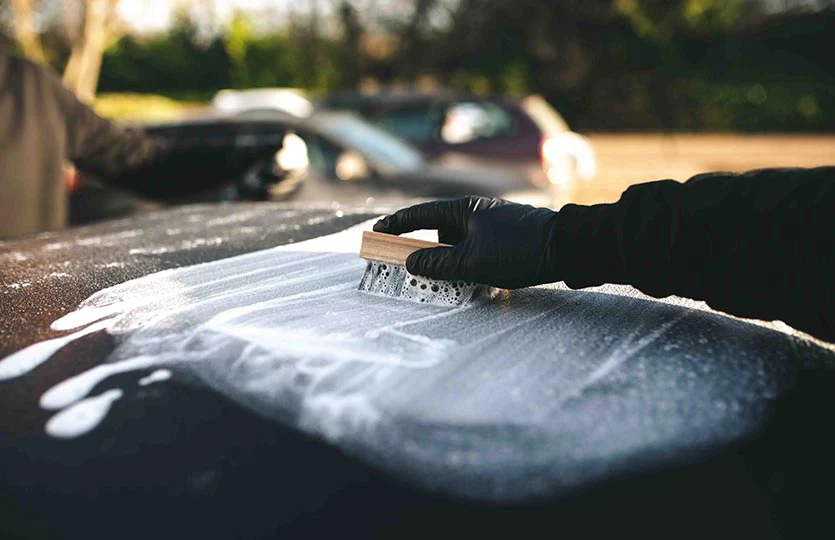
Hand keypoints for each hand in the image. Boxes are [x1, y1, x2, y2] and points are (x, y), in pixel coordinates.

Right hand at [373, 196, 561, 288]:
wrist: (567, 247)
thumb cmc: (519, 249)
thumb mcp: (472, 261)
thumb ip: (438, 262)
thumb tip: (411, 262)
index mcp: (463, 210)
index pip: (419, 214)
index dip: (396, 224)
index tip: (376, 232)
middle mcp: (475, 213)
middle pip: (437, 230)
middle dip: (420, 247)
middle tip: (402, 262)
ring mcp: (490, 225)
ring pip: (457, 243)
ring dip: (445, 260)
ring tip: (437, 279)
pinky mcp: (504, 239)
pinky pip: (473, 250)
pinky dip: (463, 264)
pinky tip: (465, 280)